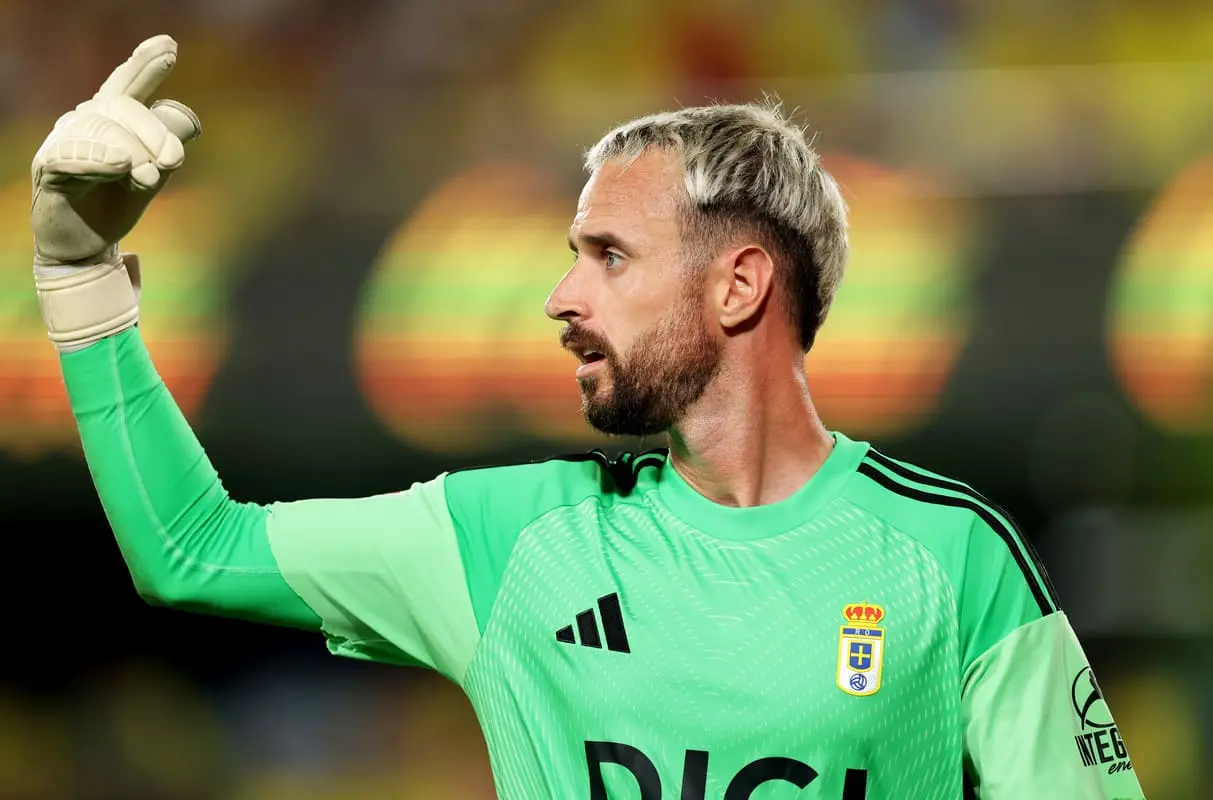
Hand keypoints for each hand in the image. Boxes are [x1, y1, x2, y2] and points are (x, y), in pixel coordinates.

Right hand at [30, 34, 200, 350]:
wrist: (88, 244)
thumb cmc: (117, 201)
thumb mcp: (153, 173)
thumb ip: (168, 146)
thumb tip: (189, 120)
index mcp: (111, 119)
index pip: (128, 84)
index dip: (146, 63)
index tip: (170, 46)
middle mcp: (85, 121)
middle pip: (125, 107)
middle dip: (156, 132)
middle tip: (174, 162)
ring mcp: (64, 143)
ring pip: (103, 130)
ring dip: (134, 152)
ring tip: (148, 178)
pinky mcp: (50, 170)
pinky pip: (72, 156)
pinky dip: (99, 159)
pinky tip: (121, 165)